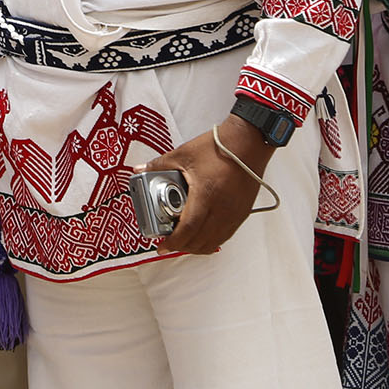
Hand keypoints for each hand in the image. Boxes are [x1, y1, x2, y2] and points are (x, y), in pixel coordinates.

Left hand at [141, 115, 274, 255]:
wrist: (248, 143)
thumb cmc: (218, 147)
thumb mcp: (183, 154)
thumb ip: (159, 165)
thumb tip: (140, 170)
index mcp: (205, 195)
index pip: (188, 229)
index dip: (173, 242)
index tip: (162, 246)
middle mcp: (222, 209)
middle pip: (200, 241)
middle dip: (182, 246)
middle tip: (169, 242)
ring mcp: (234, 214)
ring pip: (214, 242)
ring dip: (196, 246)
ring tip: (183, 240)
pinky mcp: (242, 213)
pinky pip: (225, 236)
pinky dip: (211, 240)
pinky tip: (201, 234)